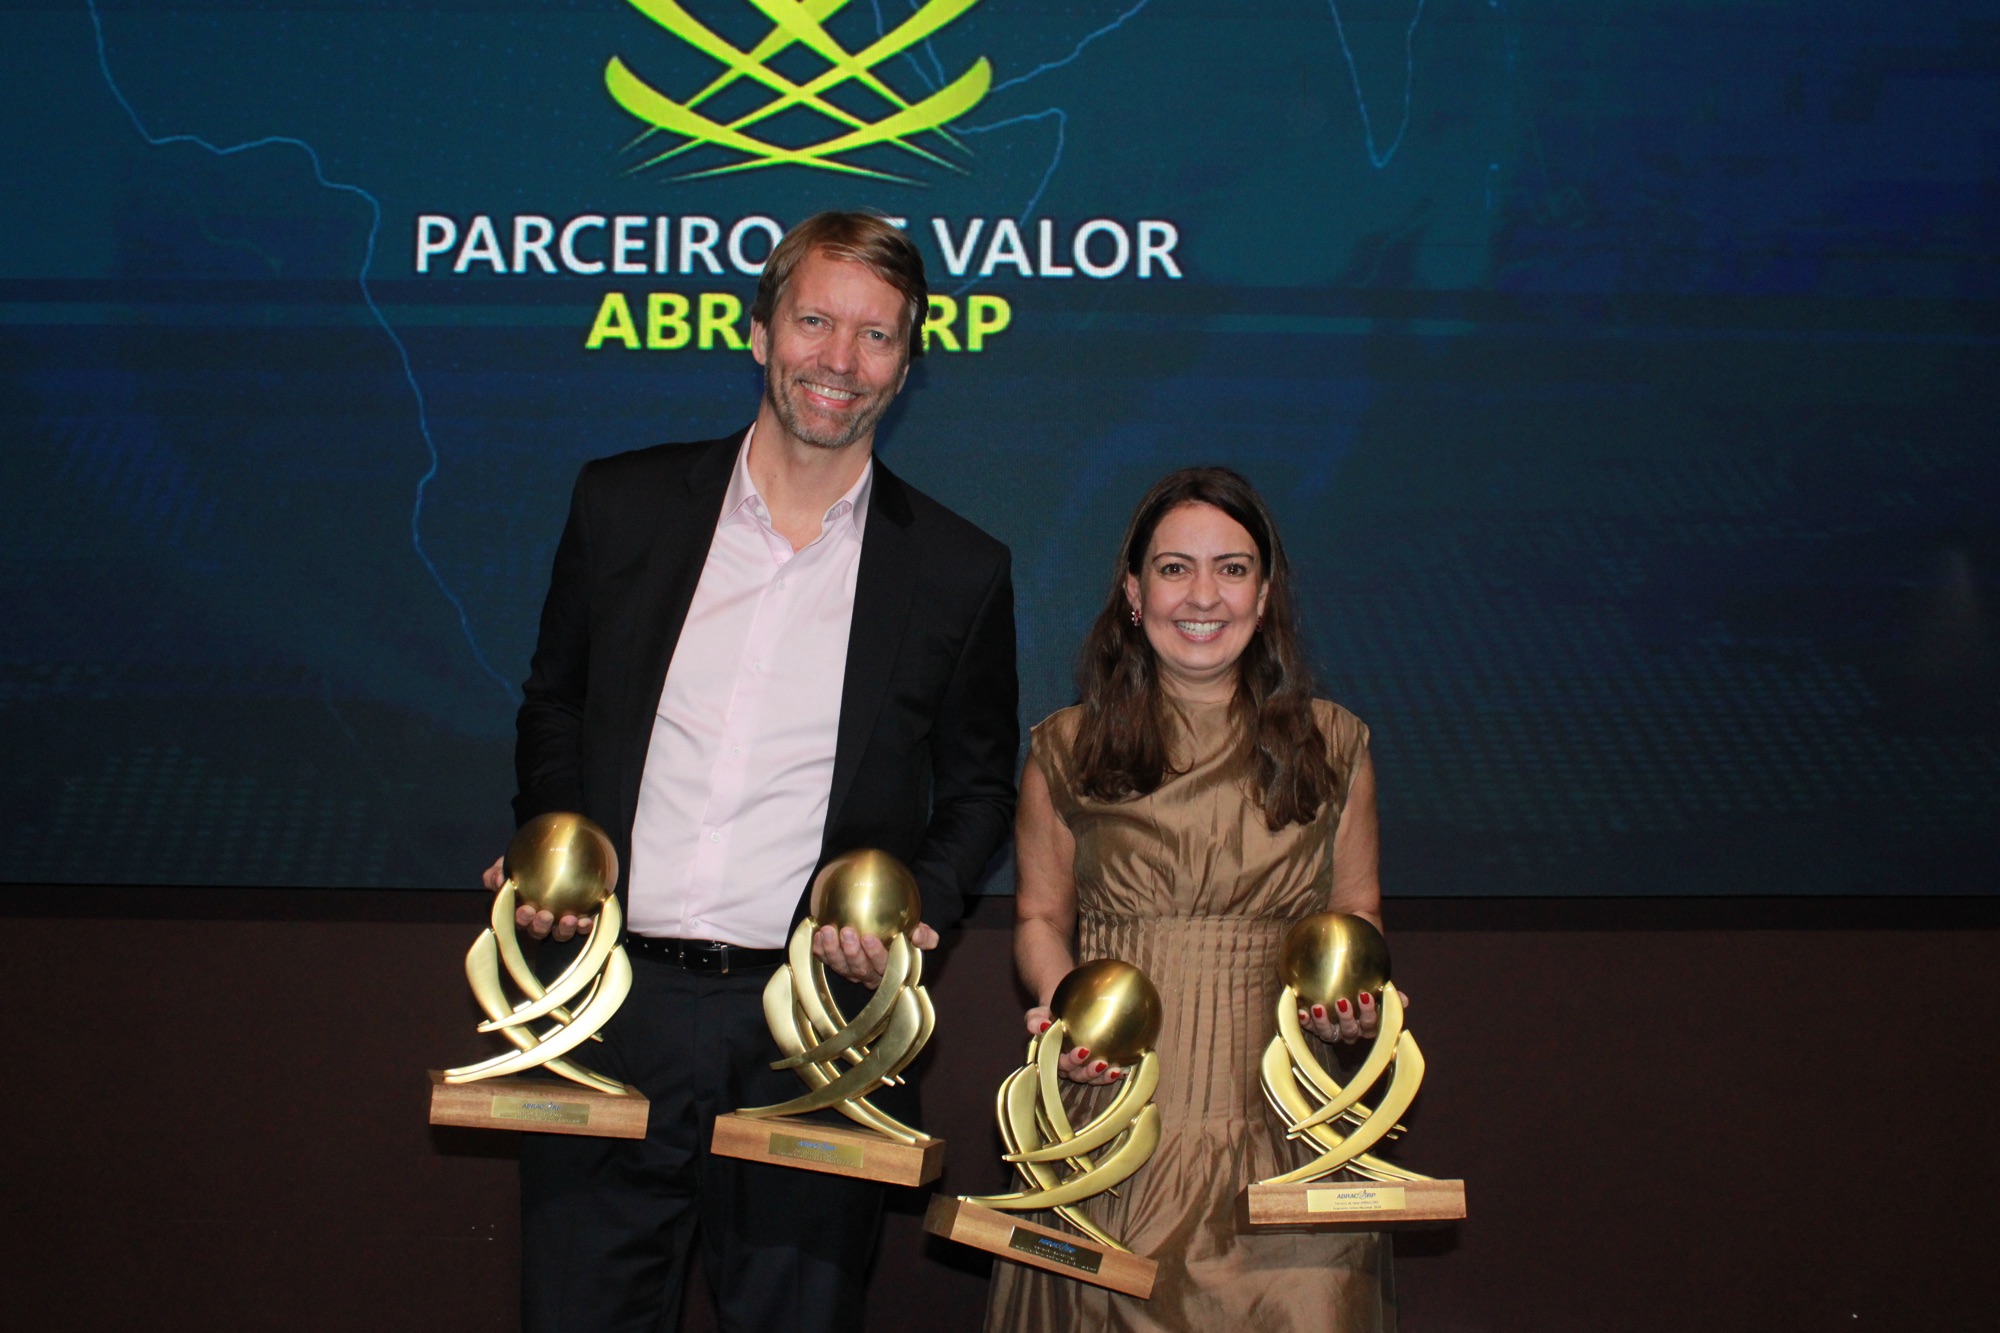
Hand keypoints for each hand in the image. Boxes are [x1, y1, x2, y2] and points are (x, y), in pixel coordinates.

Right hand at [484, 854, 595, 942]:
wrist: (562, 854)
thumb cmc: (528, 862)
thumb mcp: (509, 864)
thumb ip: (497, 872)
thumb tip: (497, 879)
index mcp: (521, 911)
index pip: (517, 920)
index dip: (521, 919)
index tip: (526, 910)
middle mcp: (540, 921)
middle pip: (537, 931)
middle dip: (539, 926)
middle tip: (545, 916)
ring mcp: (560, 922)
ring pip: (560, 934)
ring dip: (564, 930)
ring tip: (569, 920)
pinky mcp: (580, 919)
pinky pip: (582, 927)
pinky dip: (584, 926)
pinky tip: (586, 920)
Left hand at [813, 922, 938, 987]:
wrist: (884, 930)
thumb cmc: (903, 933)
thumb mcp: (918, 933)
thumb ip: (924, 936)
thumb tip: (919, 936)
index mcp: (892, 971)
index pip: (885, 966)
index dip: (876, 954)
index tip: (869, 937)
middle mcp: (870, 975)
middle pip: (860, 969)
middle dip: (852, 952)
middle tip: (847, 932)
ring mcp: (852, 972)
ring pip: (841, 967)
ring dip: (833, 950)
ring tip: (828, 931)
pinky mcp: (836, 965)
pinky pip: (826, 960)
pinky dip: (820, 949)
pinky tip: (817, 934)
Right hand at [1023, 1006, 1125, 1086]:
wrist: (1063, 1011)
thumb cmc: (1049, 1015)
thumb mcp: (1038, 1014)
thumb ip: (1035, 1021)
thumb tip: (1042, 1025)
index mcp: (1050, 1058)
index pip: (1060, 1065)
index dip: (1071, 1062)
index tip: (1083, 1051)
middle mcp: (1066, 1068)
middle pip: (1077, 1075)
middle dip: (1089, 1072)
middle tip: (1101, 1062)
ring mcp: (1081, 1069)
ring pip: (1091, 1079)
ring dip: (1102, 1077)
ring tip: (1114, 1069)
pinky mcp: (1095, 1068)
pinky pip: (1103, 1076)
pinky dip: (1113, 1075)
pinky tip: (1123, 1070)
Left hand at [1299, 988, 1408, 1043]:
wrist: (1338, 977)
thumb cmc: (1362, 985)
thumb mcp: (1376, 987)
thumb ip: (1388, 994)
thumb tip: (1404, 1001)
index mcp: (1367, 1025)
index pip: (1371, 1024)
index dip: (1369, 1013)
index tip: (1365, 995)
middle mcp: (1350, 1032)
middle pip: (1350, 1032)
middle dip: (1346, 1019)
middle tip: (1342, 1002)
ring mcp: (1332, 1031)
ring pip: (1329, 1035)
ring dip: (1323, 1023)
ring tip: (1318, 1008)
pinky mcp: (1314, 1027)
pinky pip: (1308, 1028)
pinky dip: (1304, 1022)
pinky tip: (1301, 1011)